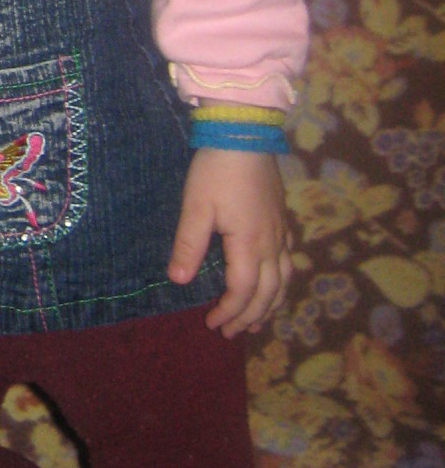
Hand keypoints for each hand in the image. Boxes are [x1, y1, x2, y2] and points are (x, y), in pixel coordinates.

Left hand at [168, 148, 293, 337]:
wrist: (245, 134)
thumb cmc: (216, 170)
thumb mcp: (195, 206)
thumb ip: (189, 245)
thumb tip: (178, 281)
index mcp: (250, 245)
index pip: (243, 291)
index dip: (230, 312)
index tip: (213, 324)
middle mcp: (272, 244)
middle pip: (268, 293)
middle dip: (251, 317)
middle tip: (233, 333)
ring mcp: (281, 231)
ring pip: (284, 280)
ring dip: (271, 304)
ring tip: (257, 321)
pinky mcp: (283, 219)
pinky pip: (289, 261)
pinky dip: (281, 282)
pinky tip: (273, 281)